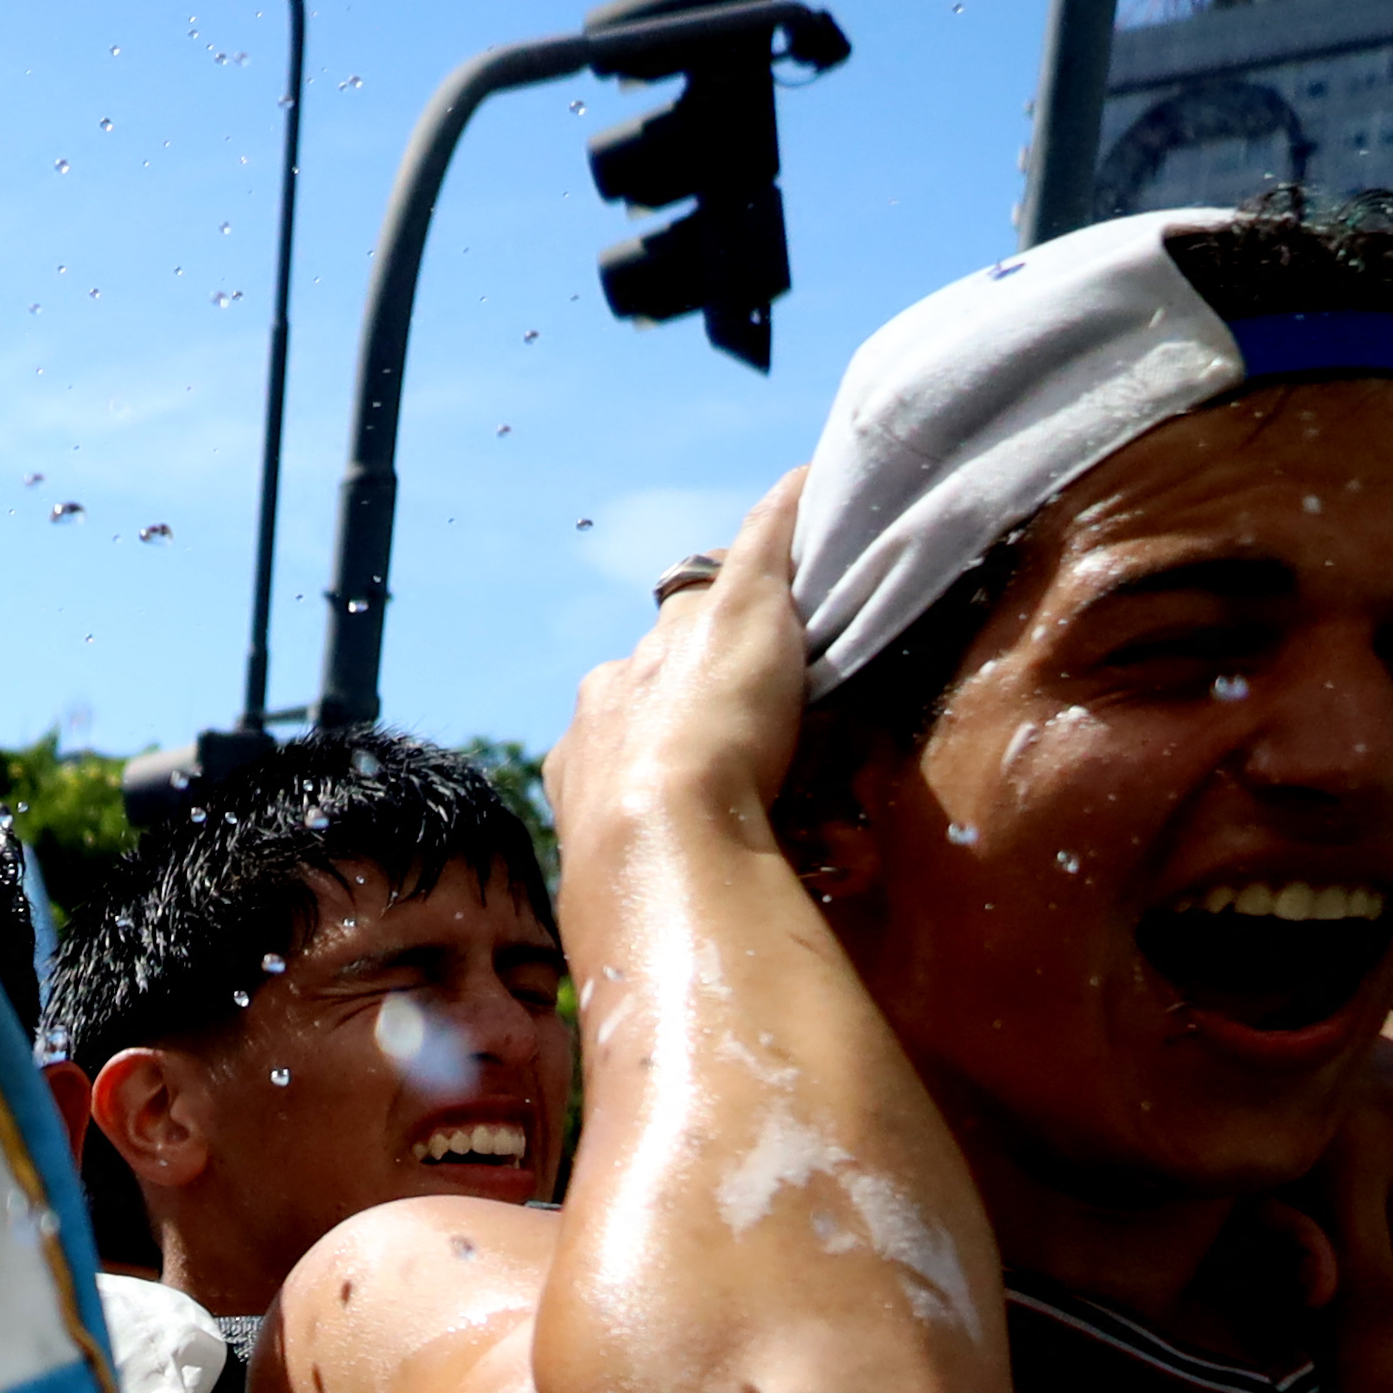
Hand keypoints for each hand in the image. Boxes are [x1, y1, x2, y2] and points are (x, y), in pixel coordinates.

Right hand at [552, 473, 813, 873]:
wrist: (654, 835)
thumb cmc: (641, 869)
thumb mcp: (619, 866)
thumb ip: (618, 869)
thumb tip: (607, 904)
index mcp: (584, 741)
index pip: (621, 699)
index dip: (655, 707)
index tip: (688, 727)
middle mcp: (614, 687)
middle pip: (654, 650)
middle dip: (683, 654)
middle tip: (732, 674)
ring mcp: (672, 646)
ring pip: (696, 608)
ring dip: (732, 598)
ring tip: (777, 591)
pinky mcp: (733, 606)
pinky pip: (758, 545)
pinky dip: (782, 516)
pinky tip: (808, 488)